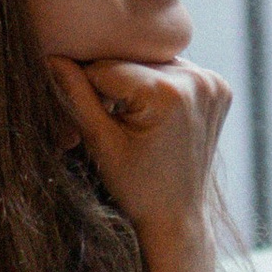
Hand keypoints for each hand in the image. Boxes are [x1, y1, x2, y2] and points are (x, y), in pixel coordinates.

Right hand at [48, 54, 230, 248]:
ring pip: (152, 62)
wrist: (177, 215)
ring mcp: (213, 82)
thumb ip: (75, 95)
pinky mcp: (220, 87)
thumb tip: (52, 56)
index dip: (86, 87)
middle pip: (132, 61)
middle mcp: (198, 80)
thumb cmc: (136, 188)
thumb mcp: (100, 142)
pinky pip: (175, 71)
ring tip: (130, 117)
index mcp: (168, 92)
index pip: (105, 67)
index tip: (83, 112)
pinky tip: (153, 113)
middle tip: (108, 116)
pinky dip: (158, 84)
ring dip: (135, 80)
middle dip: (112, 82)